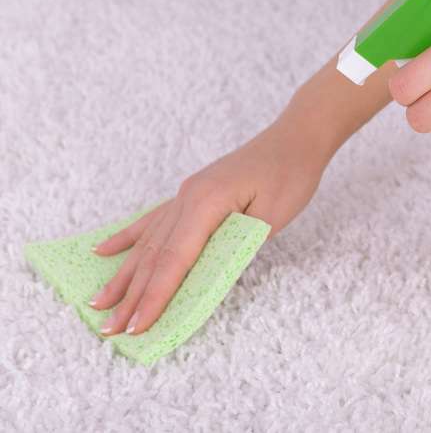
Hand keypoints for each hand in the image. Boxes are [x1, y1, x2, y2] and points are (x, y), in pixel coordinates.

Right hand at [88, 115, 332, 334]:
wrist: (295, 139)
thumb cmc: (290, 175)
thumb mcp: (271, 217)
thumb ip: (236, 247)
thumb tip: (206, 277)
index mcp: (206, 203)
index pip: (174, 260)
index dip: (155, 296)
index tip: (137, 326)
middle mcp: (187, 198)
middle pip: (154, 254)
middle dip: (131, 295)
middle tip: (110, 329)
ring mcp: (186, 194)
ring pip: (149, 241)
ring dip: (124, 274)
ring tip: (98, 302)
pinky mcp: (192, 193)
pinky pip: (153, 219)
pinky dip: (129, 237)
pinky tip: (103, 250)